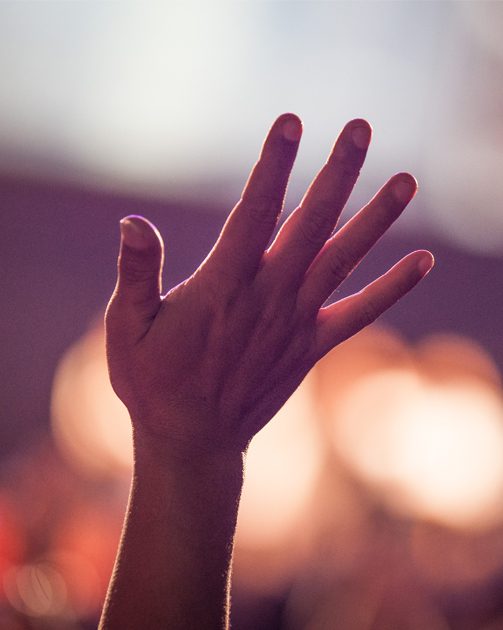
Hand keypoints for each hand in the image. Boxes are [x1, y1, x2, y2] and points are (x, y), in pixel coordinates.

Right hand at [105, 113, 432, 456]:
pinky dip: (392, 288)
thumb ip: (137, 274)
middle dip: (337, 173)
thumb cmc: (153, 381)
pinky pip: (359, 313)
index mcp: (224, 285)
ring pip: (343, 260)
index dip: (273, 165)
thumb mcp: (127, 327)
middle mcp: (269, 297)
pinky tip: (423, 262)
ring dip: (377, 219)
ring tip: (408, 181)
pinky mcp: (310, 346)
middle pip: (312, 223)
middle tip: (360, 127)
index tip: (291, 122)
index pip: (254, 211)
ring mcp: (296, 322)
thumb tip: (133, 221)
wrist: (194, 441)